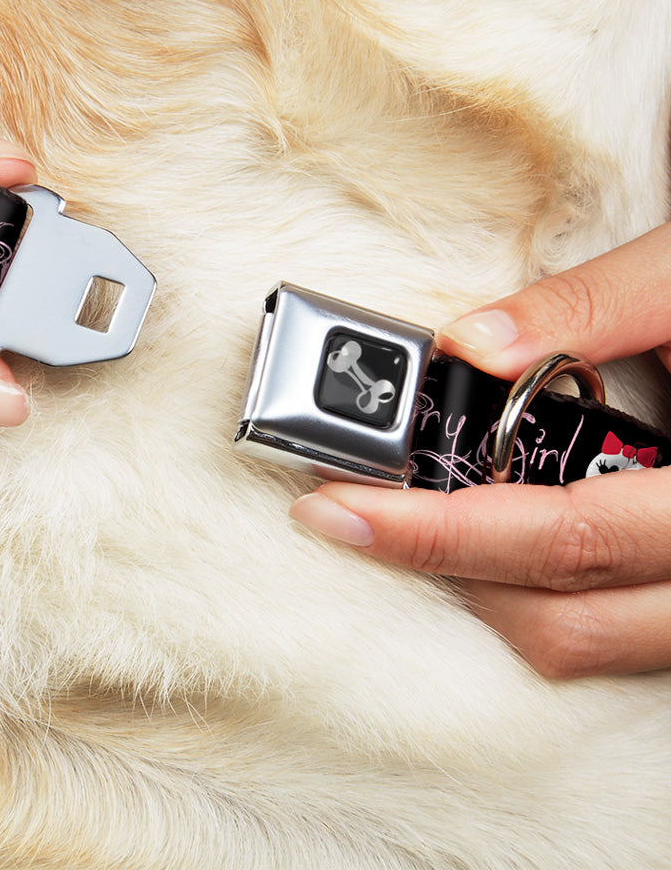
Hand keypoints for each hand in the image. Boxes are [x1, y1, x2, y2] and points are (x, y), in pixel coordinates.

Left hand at [291, 221, 670, 677]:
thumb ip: (590, 307)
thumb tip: (470, 342)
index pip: (565, 538)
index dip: (438, 532)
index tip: (337, 506)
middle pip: (564, 619)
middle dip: (439, 568)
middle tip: (349, 512)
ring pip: (587, 643)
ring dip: (484, 590)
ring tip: (412, 520)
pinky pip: (613, 633)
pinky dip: (538, 594)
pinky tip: (493, 534)